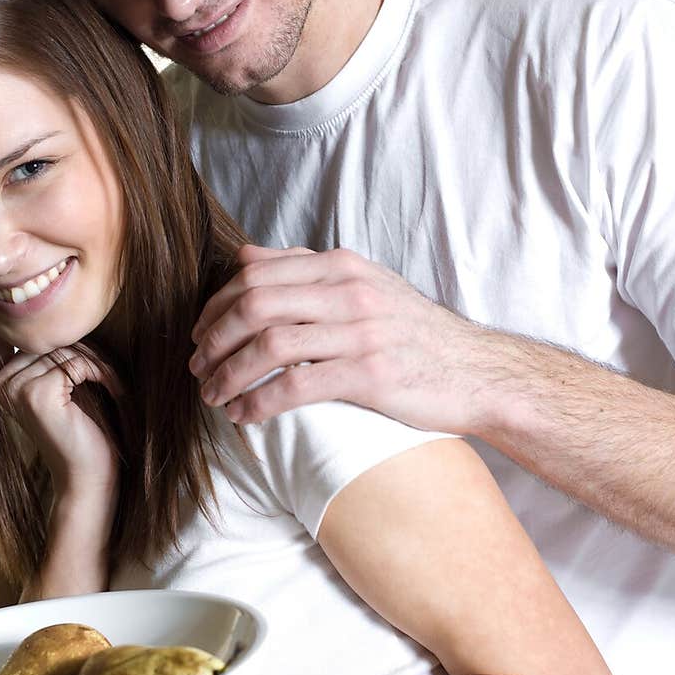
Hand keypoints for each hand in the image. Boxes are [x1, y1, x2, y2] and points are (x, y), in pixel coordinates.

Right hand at [0, 338, 120, 498]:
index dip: (77, 347)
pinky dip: (104, 375)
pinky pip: (78, 364)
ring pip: (68, 350)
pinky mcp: (37, 394)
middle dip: (91, 356)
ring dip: (100, 365)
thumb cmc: (82, 431)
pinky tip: (115, 393)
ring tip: (115, 386)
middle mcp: (1, 382)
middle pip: (55, 341)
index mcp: (1, 378)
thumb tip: (67, 313)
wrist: (87, 477)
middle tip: (113, 378)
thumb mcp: (66, 385)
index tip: (99, 370)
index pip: (43, 338)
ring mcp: (16, 388)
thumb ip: (57, 354)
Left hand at [189, 244, 487, 431]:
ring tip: (211, 396)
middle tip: (197, 367)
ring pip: (268, 346)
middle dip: (213, 338)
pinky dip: (257, 403)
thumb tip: (246, 258)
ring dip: (228, 374)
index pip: (256, 274)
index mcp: (343, 266)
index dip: (216, 304)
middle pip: (254, 304)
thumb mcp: (366, 286)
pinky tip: (242, 416)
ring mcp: (360, 332)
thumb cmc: (415, 334)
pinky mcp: (369, 375)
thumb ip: (307, 271)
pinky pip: (294, 387)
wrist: (477, 372)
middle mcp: (349, 291)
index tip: (200, 333)